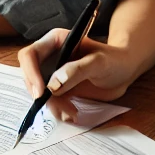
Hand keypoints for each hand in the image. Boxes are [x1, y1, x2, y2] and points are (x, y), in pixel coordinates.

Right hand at [18, 29, 138, 120]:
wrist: (124, 72)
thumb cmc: (114, 60)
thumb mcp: (99, 62)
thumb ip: (77, 70)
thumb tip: (53, 84)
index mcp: (55, 41)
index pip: (30, 55)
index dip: (31, 73)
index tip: (41, 92)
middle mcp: (50, 56)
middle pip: (30, 76)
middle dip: (42, 94)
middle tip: (59, 106)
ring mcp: (53, 73)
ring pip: (39, 92)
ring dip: (52, 105)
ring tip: (71, 112)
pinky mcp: (59, 88)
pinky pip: (49, 101)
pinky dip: (58, 110)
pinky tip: (72, 112)